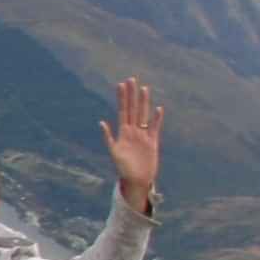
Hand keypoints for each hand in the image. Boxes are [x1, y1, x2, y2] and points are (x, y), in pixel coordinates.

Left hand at [101, 74, 162, 210]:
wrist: (136, 180)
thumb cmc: (122, 168)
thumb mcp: (113, 152)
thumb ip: (108, 137)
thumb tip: (101, 122)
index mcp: (123, 132)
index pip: (123, 111)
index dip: (122, 98)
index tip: (121, 84)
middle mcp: (133, 131)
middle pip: (133, 109)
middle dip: (132, 95)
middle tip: (131, 79)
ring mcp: (143, 135)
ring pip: (144, 115)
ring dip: (144, 102)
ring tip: (144, 89)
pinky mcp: (153, 142)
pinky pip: (155, 128)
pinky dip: (157, 119)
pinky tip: (158, 108)